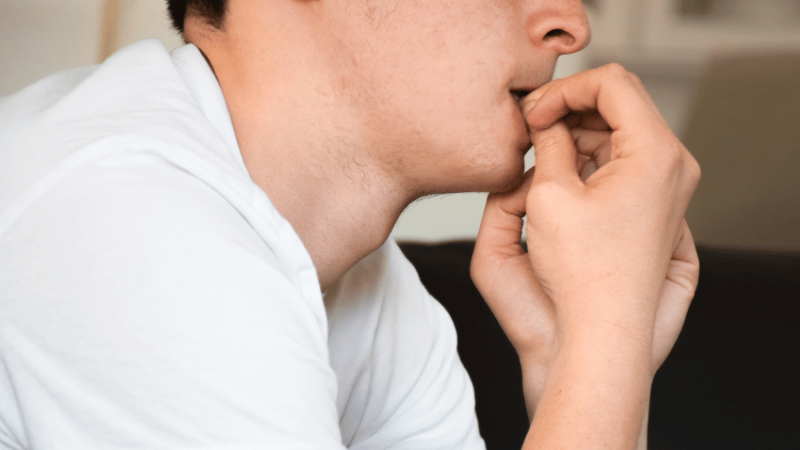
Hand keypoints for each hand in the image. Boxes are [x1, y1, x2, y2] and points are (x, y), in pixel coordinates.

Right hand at [471, 64, 700, 412]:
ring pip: (619, 135)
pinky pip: (622, 164)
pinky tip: (560, 177)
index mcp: (655, 153)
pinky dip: (590, 161)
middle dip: (570, 108)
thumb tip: (545, 119)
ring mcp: (669, 188)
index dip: (563, 88)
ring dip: (577, 135)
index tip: (532, 112)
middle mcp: (673, 166)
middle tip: (531, 126)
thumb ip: (550, 142)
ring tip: (540, 155)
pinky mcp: (657, 207)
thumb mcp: (551, 195)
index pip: (611, 83)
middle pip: (619, 106)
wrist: (605, 334)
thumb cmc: (581, 276)